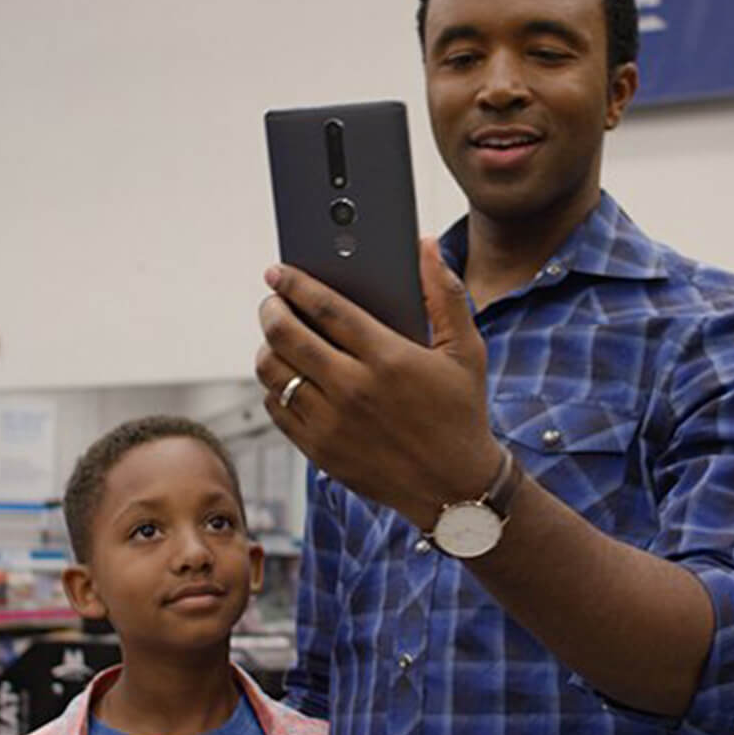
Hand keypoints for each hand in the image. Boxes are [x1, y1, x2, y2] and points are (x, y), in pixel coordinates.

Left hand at [254, 239, 504, 526]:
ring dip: (267, 348)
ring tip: (278, 338)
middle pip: (288, 336)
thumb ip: (445, 294)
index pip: (326, 308)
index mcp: (389, 358)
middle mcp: (355, 389)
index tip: (277, 271)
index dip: (295, 284)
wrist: (455, 488)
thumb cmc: (462, 413)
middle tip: (271, 301)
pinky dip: (274, 388)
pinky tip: (287, 377)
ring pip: (273, 373)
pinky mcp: (320, 451)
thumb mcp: (466, 350)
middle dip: (271, 309)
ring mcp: (332, 423)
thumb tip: (426, 246)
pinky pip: (277, 409)